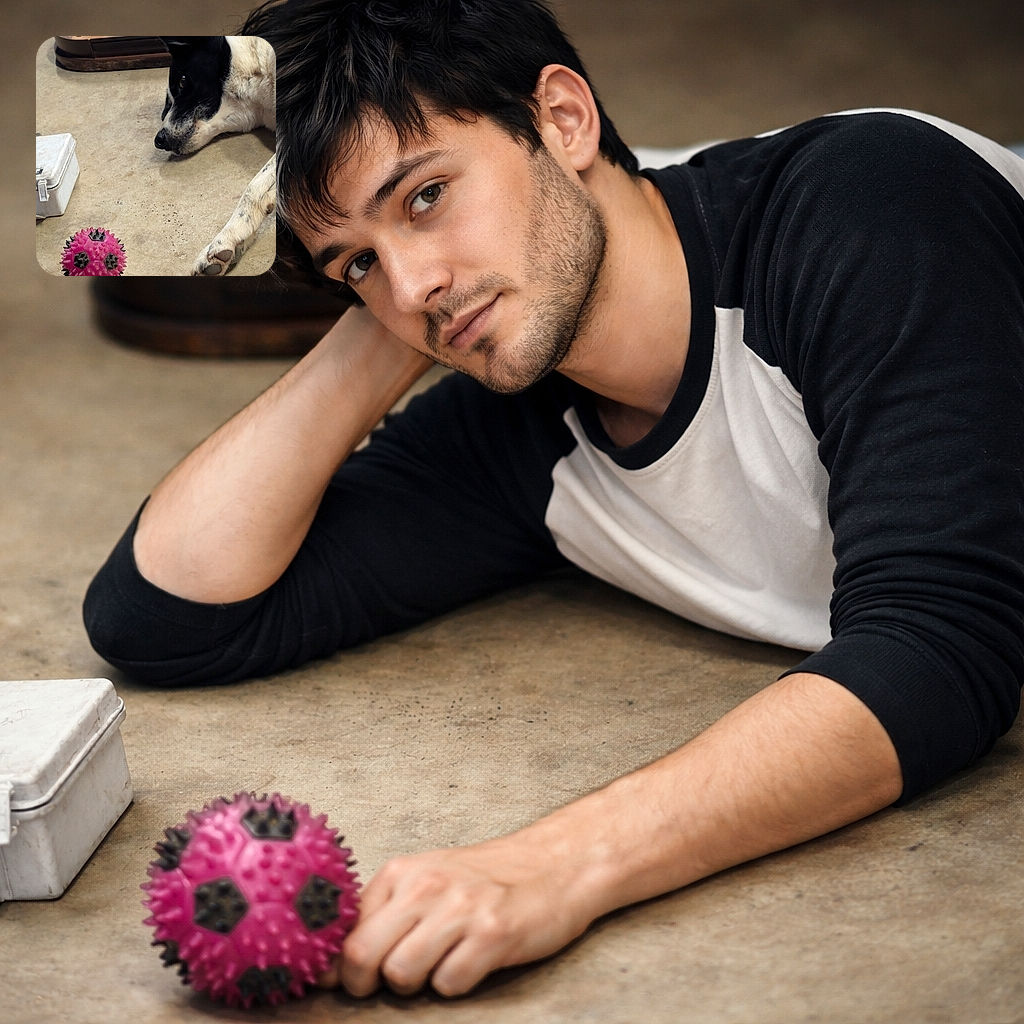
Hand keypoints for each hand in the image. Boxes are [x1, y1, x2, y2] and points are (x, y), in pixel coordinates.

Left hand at [317, 835, 595, 997]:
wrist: (554, 864)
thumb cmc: (488, 878)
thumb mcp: (429, 879)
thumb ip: (385, 912)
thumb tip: (332, 962)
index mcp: (403, 872)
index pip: (345, 930)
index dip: (338, 965)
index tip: (341, 979)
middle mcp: (426, 886)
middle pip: (361, 956)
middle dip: (367, 983)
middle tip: (389, 981)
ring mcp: (459, 909)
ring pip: (401, 975)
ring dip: (416, 984)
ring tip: (439, 963)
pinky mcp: (492, 934)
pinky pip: (449, 985)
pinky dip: (457, 984)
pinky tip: (472, 961)